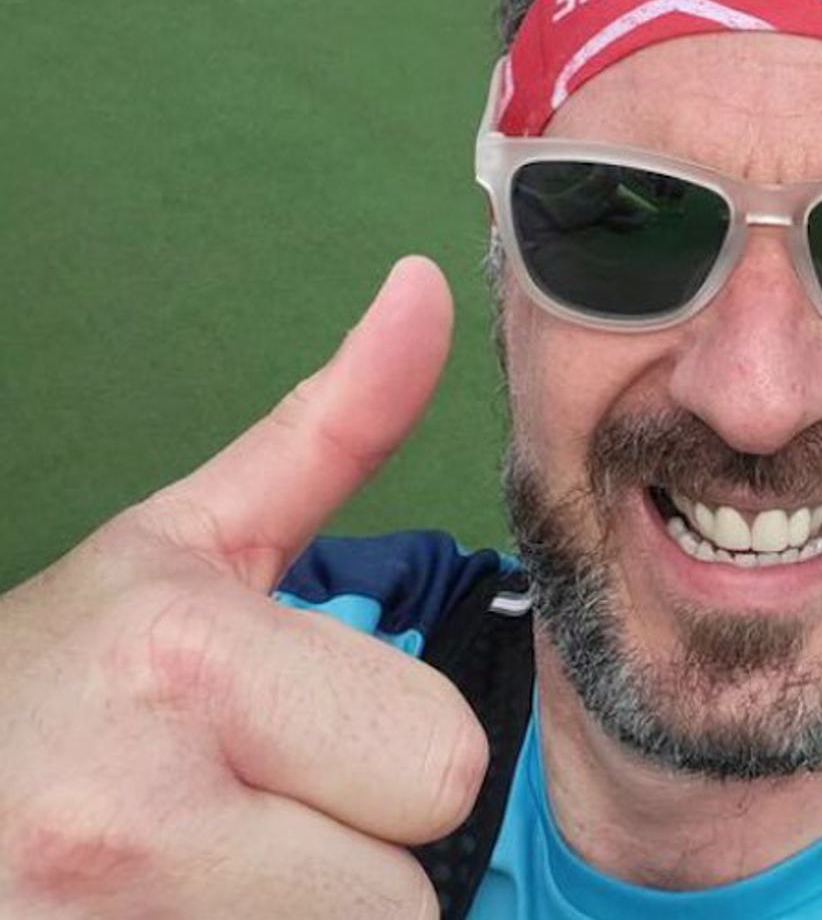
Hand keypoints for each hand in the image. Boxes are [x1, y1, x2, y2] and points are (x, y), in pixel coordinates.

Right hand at [0, 259, 485, 916]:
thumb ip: (333, 425)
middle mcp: (136, 823)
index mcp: (190, 663)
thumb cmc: (56, 676)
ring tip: (202, 875)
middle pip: (404, 893)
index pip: (445, 764)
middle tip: (246, 812)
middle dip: (351, 853)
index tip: (296, 732)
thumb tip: (427, 283)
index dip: (389, 752)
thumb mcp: (187, 542)